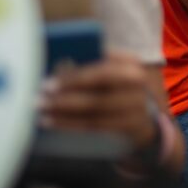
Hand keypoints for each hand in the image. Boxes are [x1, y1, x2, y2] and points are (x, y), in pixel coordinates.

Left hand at [40, 50, 156, 148]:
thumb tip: (57, 67)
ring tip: (43, 110)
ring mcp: (136, 105)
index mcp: (130, 62)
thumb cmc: (116, 83)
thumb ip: (89, 64)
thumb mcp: (110, 67)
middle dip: (68, 94)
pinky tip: (52, 121)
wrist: (144, 109)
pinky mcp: (129, 124)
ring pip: (95, 110)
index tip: (50, 81)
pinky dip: (71, 124)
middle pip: (100, 89)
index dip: (76, 77)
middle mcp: (137, 83)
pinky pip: (95, 125)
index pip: (102, 68)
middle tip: (43, 96)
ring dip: (65, 111)